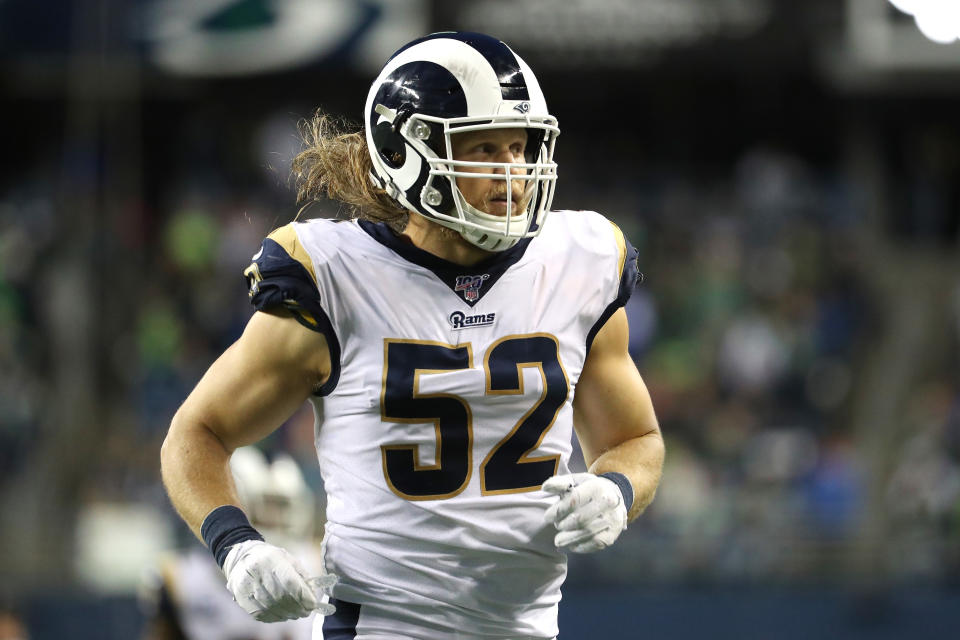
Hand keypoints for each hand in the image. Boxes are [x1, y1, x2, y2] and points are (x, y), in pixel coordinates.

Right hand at [222, 539, 336, 620]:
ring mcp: (247, 588)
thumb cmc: (270, 559)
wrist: (241, 560)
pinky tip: (284, 614)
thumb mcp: (287, 558)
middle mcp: (257, 574)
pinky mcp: (243, 600)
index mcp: (270, 559)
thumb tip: (312, 593)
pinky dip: (277, 617)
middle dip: (298, 607)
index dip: (303, 595)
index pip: (289, 581)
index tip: (313, 603)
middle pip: (281, 597)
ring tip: (298, 613)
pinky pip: (262, 614)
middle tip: (307, 611)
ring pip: (272, 608)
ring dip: (288, 613)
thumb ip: (301, 574)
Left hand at [542, 473, 627, 552]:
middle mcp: (608, 502)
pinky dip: (580, 546)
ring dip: (569, 538)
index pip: (574, 500)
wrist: (614, 498)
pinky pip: (595, 544)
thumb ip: (560, 483)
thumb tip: (545, 487)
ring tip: (559, 539)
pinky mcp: (613, 534)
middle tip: (556, 526)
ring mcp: (612, 519)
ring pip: (587, 533)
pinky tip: (572, 544)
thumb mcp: (576, 481)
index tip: (548, 517)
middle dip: (563, 525)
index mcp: (596, 487)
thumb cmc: (589, 489)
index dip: (558, 510)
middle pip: (580, 519)